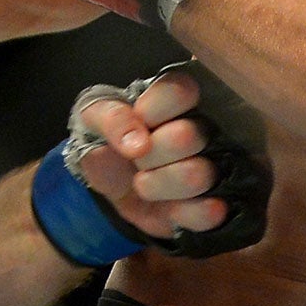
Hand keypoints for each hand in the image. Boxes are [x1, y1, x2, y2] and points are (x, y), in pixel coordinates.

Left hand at [70, 69, 228, 237]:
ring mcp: (210, 168)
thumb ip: (111, 120)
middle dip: (149, 154)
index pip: (181, 92)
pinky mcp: (209, 205)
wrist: (113, 183)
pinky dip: (186, 214)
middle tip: (135, 159)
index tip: (137, 121)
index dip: (152, 111)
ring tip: (143, 185)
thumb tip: (137, 144)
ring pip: (198, 175)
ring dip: (160, 184)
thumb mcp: (94, 119)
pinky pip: (210, 213)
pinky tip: (169, 210)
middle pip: (186, 137)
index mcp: (174, 101)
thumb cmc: (110, 141)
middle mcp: (201, 130)